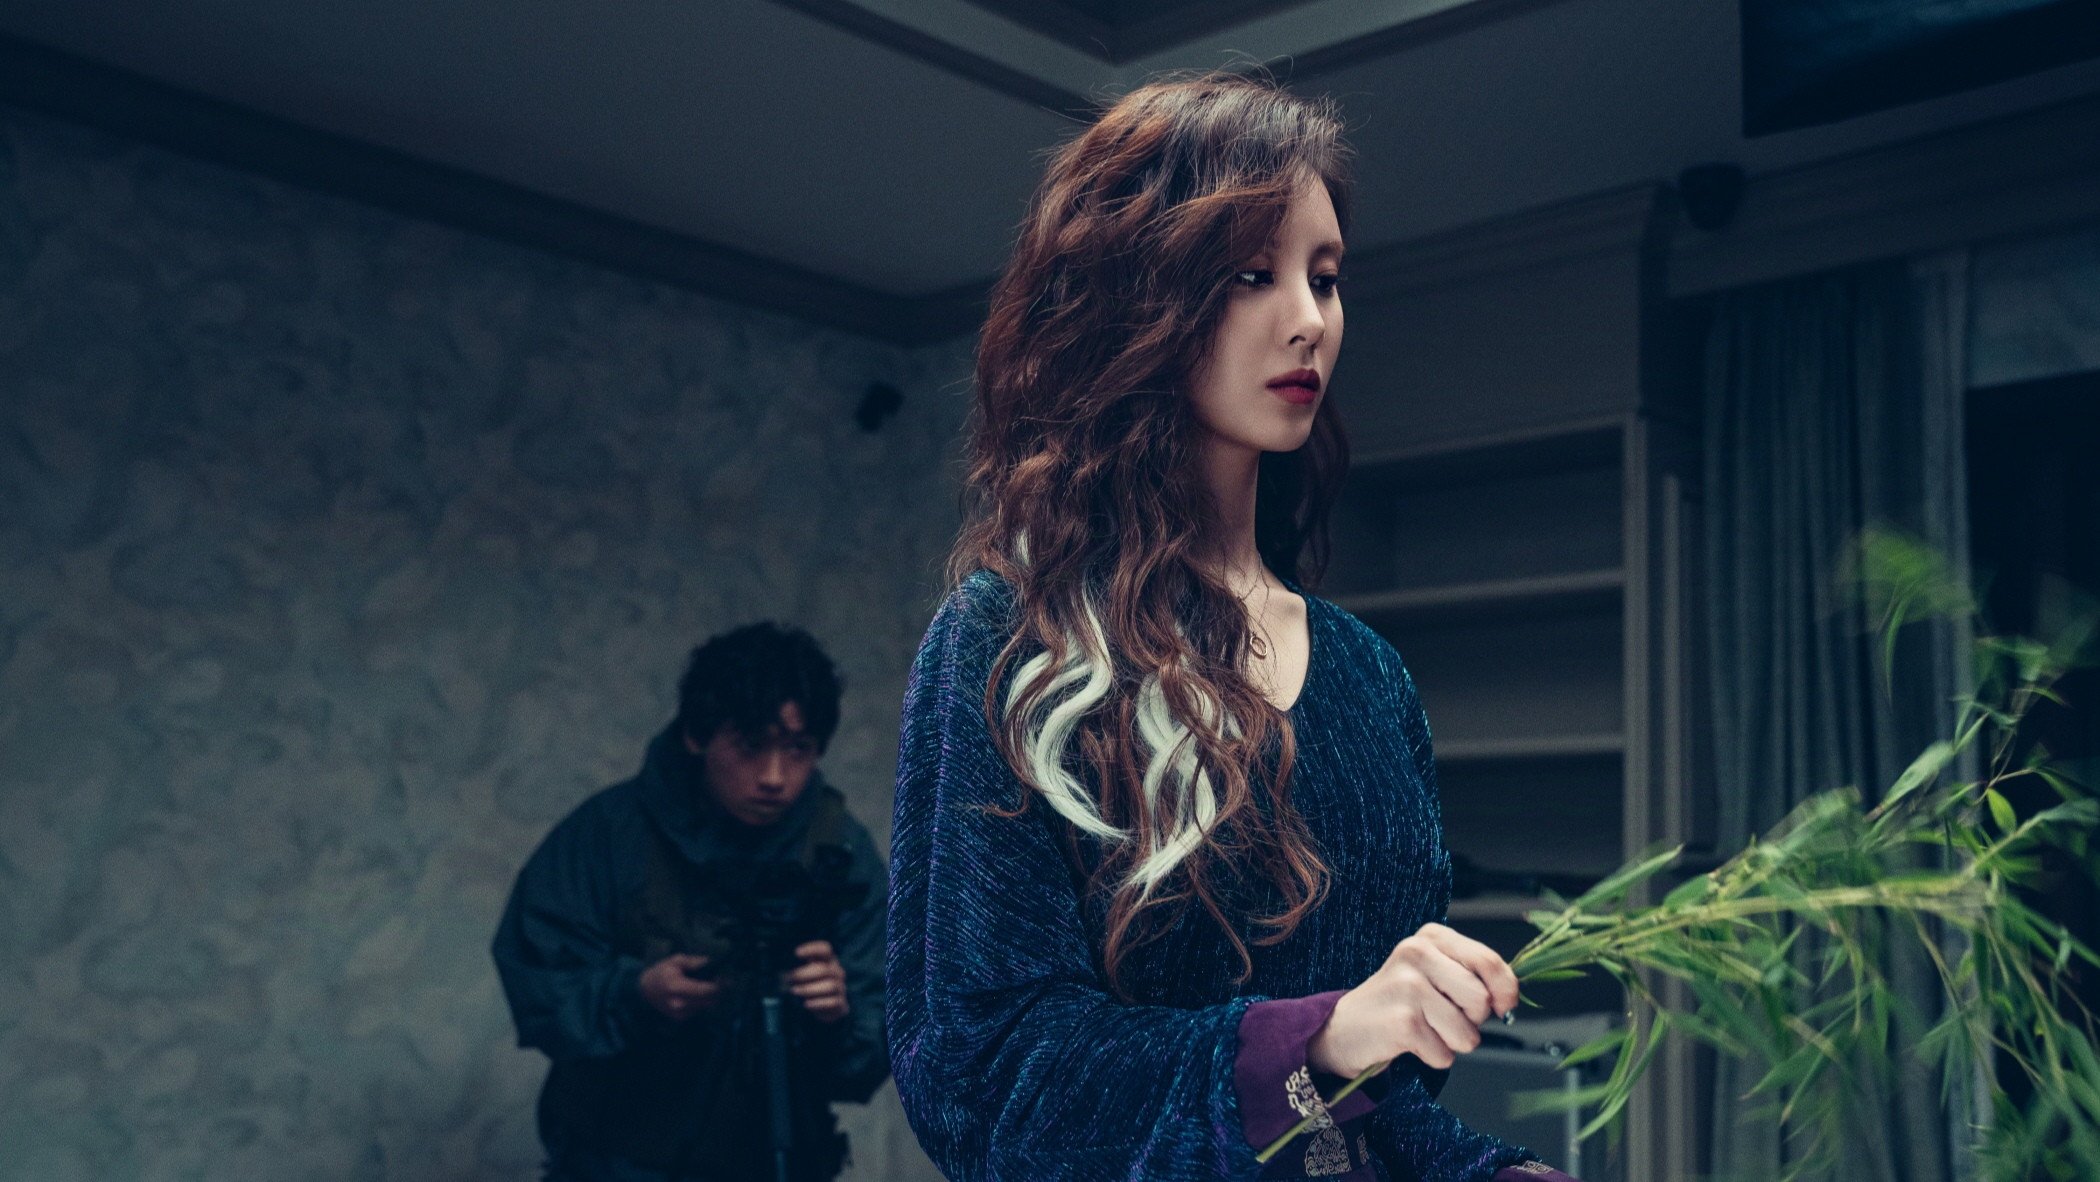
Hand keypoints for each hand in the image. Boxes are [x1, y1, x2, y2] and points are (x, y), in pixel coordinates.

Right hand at [639, 953, 720, 1021]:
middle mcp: (678, 1003)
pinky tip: (697, 994)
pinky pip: (699, 1009)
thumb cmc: (662, 972)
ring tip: (708, 985)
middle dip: (717, 990)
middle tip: (721, 980)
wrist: (645, 990)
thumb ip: (694, 962)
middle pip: (709, 1000)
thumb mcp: (676, 961)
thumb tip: (711, 963)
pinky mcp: (680, 1018)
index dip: (718, 984)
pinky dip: (702, 1002)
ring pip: (706, 1005)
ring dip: (711, 997)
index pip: (705, 990)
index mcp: (676, 987)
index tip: (723, 977)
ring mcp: (679, 1013)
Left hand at [784, 940, 849, 1023]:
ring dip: (810, 989)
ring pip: (830, 986)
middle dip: (805, 974)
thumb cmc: (810, 986)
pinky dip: (818, 1003)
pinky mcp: (841, 1003)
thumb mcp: (804, 974)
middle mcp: (837, 972)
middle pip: (825, 969)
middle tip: (791, 978)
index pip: (825, 949)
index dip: (812, 949)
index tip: (796, 953)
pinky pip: (832, 1002)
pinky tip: (806, 1004)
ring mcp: (840, 988)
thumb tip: (784, 969)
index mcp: (828, 960)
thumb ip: (796, 968)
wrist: (824, 1008)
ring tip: (795, 991)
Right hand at [1308, 923, 1518, 1077]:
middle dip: (1473, 1020)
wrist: (1347, 1027)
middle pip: (1481, 1000)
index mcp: (1432, 937)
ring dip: (1453, 1042)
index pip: (1489, 962)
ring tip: (1426, 1028)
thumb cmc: (1402, 1002)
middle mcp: (1417, 953)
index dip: (1506, 990)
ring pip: (1467, 1033)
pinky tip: (1411, 1042)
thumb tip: (1510, 998)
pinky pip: (1445, 1054)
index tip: (1504, 1007)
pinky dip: (1434, 1056)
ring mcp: (1408, 986)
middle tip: (1443, 1015)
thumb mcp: (1435, 972)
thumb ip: (1473, 974)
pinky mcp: (1402, 1022)